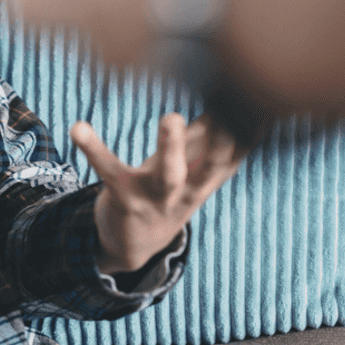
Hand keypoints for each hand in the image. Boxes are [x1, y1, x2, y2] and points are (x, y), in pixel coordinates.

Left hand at [74, 113, 241, 274]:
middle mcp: (188, 191)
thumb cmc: (165, 192)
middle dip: (223, 141)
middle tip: (229, 113)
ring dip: (172, 145)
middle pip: (211, 166)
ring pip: (169, 174)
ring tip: (172, 117)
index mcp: (207, 180)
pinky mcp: (124, 197)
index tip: (266, 100)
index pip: (234, 154)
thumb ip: (207, 136)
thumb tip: (226, 98)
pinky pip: (109, 171)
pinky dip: (93, 149)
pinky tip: (78, 128)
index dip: (251, 130)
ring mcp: (157, 198)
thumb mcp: (191, 168)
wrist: (133, 246)